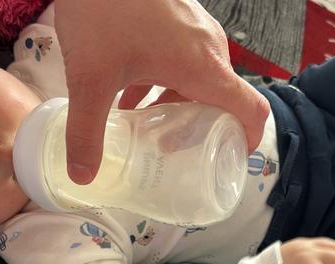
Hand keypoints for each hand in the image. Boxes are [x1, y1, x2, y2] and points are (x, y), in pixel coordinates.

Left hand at [54, 0, 270, 183]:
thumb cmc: (104, 9)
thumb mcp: (90, 78)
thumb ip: (87, 130)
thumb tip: (82, 176)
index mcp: (204, 67)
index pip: (252, 111)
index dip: (247, 142)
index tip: (226, 163)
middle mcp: (209, 49)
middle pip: (222, 100)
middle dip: (200, 131)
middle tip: (171, 153)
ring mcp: (196, 30)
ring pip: (200, 79)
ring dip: (178, 106)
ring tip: (146, 127)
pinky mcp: (179, 18)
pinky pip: (185, 59)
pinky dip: (166, 82)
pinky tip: (129, 93)